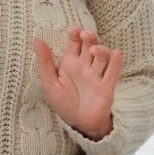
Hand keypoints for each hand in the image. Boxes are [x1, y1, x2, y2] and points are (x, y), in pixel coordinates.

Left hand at [34, 26, 122, 140]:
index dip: (75, 34)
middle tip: (84, 35)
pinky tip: (116, 54)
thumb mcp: (50, 83)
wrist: (78, 124)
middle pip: (90, 45)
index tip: (72, 30)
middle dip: (89, 38)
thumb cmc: (64, 102)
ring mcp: (97, 75)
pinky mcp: (106, 88)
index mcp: (71, 62)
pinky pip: (112, 74)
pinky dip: (115, 64)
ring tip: (94, 50)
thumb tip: (37, 39)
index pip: (74, 42)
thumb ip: (45, 62)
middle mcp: (85, 65)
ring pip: (102, 57)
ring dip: (101, 50)